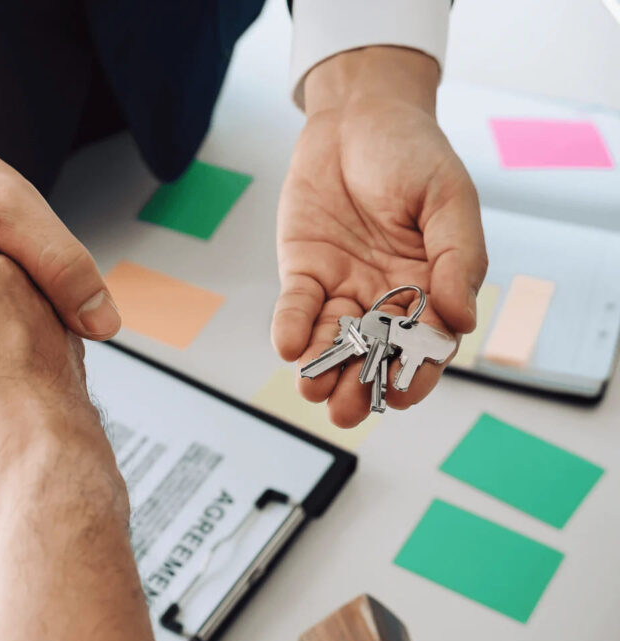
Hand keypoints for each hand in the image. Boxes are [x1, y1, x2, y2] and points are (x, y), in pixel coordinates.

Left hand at [272, 47, 487, 427]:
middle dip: (360, 385)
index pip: (425, 343)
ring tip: (313, 389)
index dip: (415, 372)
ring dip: (322, 368)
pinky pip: (298, 307)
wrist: (358, 116)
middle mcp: (386, 295)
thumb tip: (463, 321)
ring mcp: (344, 285)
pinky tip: (289, 345)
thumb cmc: (413, 154)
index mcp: (432, 286)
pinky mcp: (305, 270)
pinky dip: (293, 326)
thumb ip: (458, 259)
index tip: (403, 395)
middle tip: (346, 411)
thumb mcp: (449, 200)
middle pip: (374, 353)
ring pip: (334, 340)